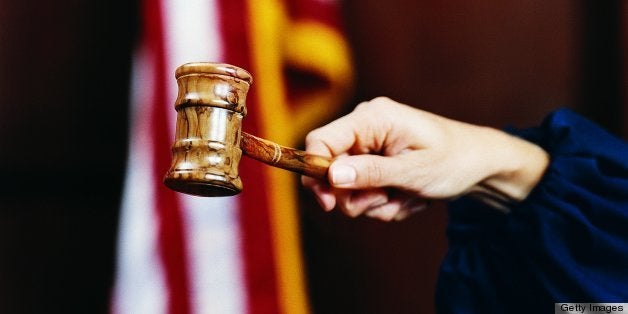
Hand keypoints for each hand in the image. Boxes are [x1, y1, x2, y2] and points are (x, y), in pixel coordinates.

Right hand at [301, 97, 548, 220]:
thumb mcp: (414, 171)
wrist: (481, 165)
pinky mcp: (375, 162)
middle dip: (355, 196)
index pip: (320, 141)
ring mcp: (369, 146)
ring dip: (374, 202)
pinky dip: (383, 202)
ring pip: (347, 188)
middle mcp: (365, 128)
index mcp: (372, 118)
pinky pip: (363, 192)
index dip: (315, 172)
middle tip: (384, 201)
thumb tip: (331, 176)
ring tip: (406, 196)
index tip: (328, 203)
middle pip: (330, 170)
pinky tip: (408, 196)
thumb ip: (371, 173)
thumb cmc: (454, 160)